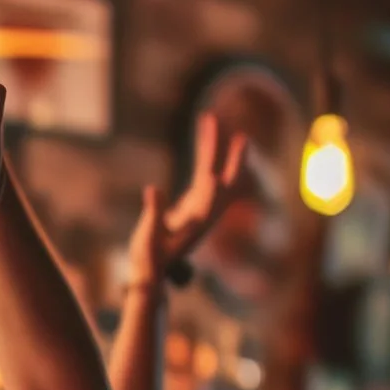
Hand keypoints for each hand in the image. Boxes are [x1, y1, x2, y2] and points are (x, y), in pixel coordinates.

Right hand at [131, 114, 248, 290]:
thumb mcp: (147, 239)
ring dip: (214, 148)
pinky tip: (206, 141)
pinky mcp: (192, 202)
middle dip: (232, 162)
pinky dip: (205, 156)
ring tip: (211, 120)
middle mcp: (204, 213)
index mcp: (195, 225)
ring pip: (212, 172)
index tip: (215, 177)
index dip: (212, 192)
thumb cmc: (149, 258)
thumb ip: (152, 215)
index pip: (208, 205)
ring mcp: (200, 206)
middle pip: (223, 183)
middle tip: (242, 138)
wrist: (152, 269)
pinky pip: (203, 173)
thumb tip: (152, 189)